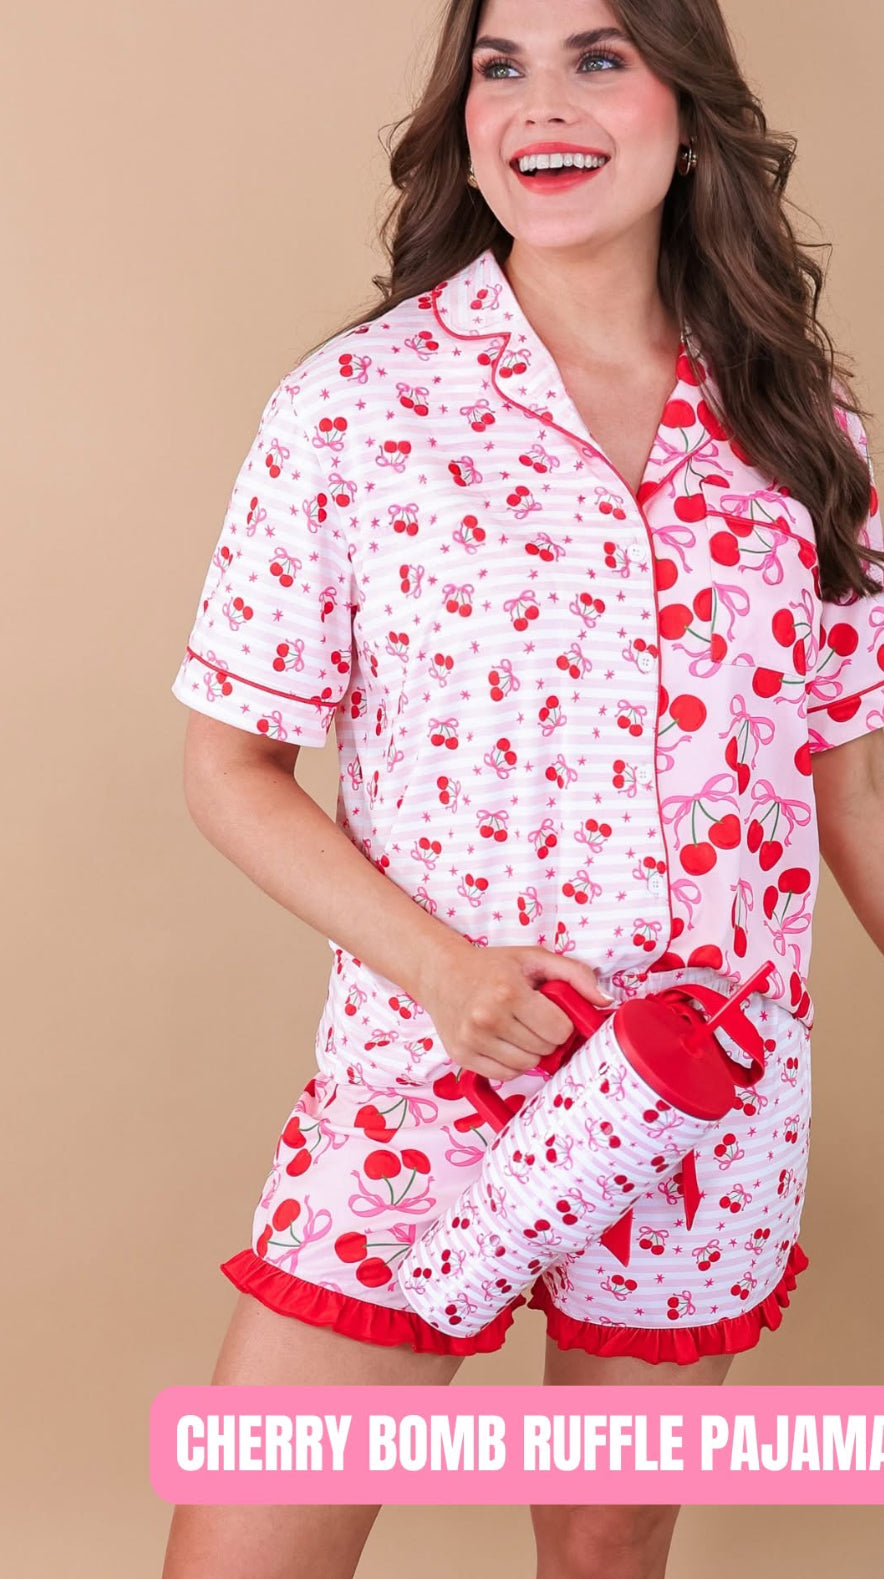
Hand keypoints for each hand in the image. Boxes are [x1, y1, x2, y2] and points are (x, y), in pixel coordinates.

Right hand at [416, 939, 614, 1082]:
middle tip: (533, 1018)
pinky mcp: (461, 1057)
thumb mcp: (534, 959)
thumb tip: (604, 1001)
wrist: (440, 973)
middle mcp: (487, 1019)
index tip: (550, 1011)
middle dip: (546, 1036)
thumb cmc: (492, 966)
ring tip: (518, 1029)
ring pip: (527, 1066)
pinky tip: (504, 1042)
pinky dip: (512, 1063)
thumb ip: (574, 974)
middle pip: (545, 1050)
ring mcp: (472, 1041)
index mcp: (508, 993)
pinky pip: (505, 1075)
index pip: (559, 1030)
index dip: (562, 1022)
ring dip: (530, 1051)